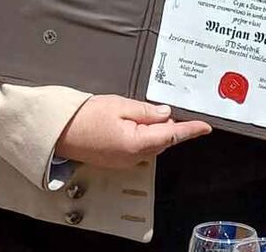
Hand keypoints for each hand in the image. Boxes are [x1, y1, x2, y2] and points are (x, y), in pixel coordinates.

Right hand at [54, 95, 210, 168]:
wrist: (60, 131)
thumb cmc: (85, 117)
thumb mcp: (119, 105)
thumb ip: (146, 110)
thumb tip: (165, 114)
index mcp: (137, 143)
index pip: (171, 136)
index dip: (190, 130)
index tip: (205, 127)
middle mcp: (133, 157)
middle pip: (162, 141)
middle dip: (169, 126)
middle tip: (166, 107)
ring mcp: (124, 161)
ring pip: (151, 145)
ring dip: (155, 131)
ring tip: (147, 112)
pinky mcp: (116, 160)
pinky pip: (138, 148)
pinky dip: (144, 136)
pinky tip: (136, 122)